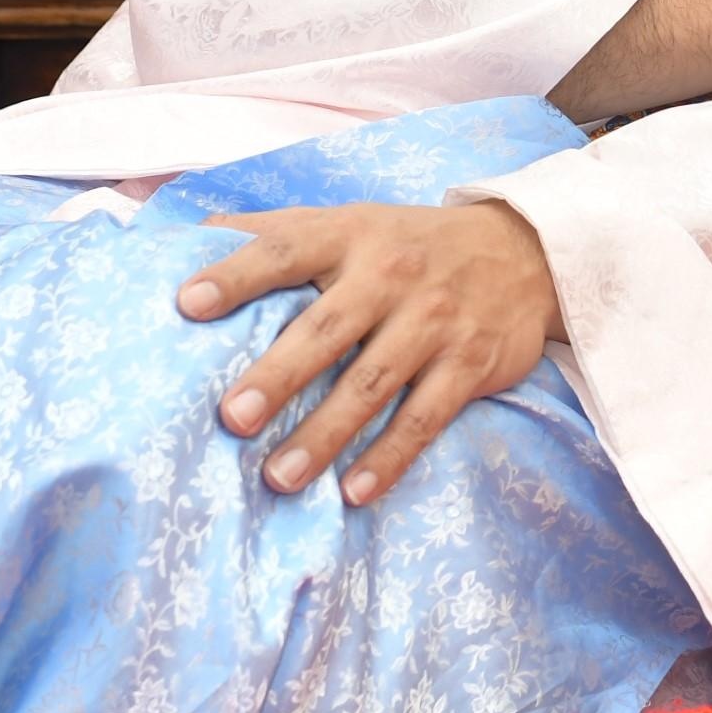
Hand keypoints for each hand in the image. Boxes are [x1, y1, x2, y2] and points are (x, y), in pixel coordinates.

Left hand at [177, 199, 558, 504]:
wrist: (524, 251)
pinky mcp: (470, 363)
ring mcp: (435, 321)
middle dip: (279, 375)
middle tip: (232, 417)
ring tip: (279, 478)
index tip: (187, 304)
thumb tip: (189, 235)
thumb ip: (276, 231)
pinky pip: (425, 418)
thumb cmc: (409, 244)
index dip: (236, 274)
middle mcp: (392, 275)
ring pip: (373, 384)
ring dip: (325, 433)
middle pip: (327, 328)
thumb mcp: (351, 221)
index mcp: (351, 236)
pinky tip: (354, 492)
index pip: (286, 250)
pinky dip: (390, 457)